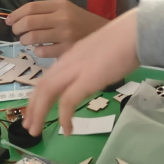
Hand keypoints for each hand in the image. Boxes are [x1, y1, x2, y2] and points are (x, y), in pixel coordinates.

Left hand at [6, 0, 108, 56]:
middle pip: (28, 22)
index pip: (30, 7)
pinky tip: (40, 49)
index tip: (9, 21)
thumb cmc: (81, 22)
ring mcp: (65, 34)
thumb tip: (18, 19)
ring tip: (26, 41)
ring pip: (32, 37)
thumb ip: (45, 12)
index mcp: (60, 5)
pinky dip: (37, 51)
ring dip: (24, 41)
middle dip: (16, 28)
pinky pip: (43, 52)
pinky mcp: (68, 50)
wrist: (104, 35)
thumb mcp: (66, 9)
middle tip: (16, 32)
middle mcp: (62, 18)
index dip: (15, 14)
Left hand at [23, 8, 139, 134]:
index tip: (33, 111)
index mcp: (70, 57)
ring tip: (36, 131)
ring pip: (47, 93)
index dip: (37, 96)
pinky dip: (64, 117)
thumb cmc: (125, 40)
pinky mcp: (86, 80)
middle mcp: (68, 63)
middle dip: (32, 108)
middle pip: (42, 87)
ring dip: (39, 113)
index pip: (47, 78)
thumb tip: (90, 80)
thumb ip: (90, 66)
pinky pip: (68, 102)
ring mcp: (76, 70)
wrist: (134, 32)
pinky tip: (66, 130)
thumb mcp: (99, 54)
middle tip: (28, 126)